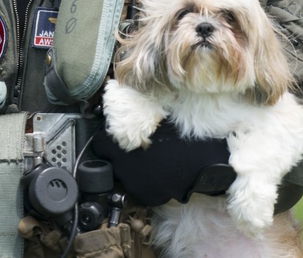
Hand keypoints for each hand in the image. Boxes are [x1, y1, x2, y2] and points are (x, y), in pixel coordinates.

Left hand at [91, 119, 231, 205]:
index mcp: (121, 147)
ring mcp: (134, 186)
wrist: (204, 162)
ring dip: (130, 169)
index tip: (113, 137)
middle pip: (109, 161)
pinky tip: (157, 172)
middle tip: (133, 147)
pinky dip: (145, 182)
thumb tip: (119, 105)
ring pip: (124, 176)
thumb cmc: (182, 135)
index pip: (98, 145)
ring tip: (149, 159)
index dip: (106, 139)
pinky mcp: (147, 197)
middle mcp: (123, 170)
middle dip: (118, 154)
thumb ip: (134, 115)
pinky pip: (139, 189)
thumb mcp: (156, 117)